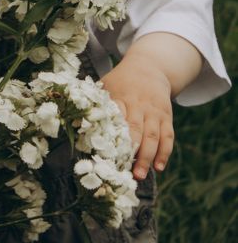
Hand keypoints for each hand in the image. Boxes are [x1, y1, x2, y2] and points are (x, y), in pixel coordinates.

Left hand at [101, 51, 173, 180]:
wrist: (150, 67)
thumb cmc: (122, 81)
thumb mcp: (107, 85)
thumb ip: (96, 104)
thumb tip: (74, 123)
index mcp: (121, 97)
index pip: (117, 119)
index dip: (114, 138)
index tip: (108, 155)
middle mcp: (139, 105)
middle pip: (137, 130)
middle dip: (133, 153)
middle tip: (128, 174)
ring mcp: (154, 111)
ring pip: (154, 136)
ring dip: (148, 157)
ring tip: (140, 176)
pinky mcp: (166, 116)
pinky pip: (168, 136)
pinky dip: (164, 152)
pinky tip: (159, 167)